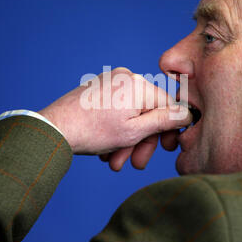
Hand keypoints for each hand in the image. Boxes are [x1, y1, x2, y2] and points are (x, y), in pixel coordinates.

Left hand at [38, 67, 190, 169]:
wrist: (53, 129)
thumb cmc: (93, 132)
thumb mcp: (134, 131)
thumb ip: (164, 121)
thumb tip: (188, 114)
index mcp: (139, 85)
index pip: (168, 105)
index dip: (171, 129)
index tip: (169, 148)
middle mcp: (126, 77)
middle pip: (147, 112)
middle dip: (142, 141)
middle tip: (135, 164)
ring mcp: (110, 81)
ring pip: (131, 114)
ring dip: (127, 141)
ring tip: (114, 162)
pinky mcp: (98, 88)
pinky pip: (117, 110)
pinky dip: (116, 130)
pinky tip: (106, 150)